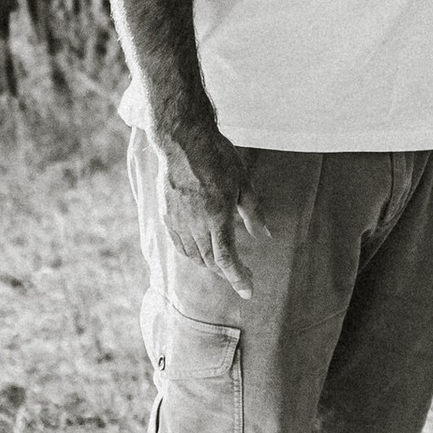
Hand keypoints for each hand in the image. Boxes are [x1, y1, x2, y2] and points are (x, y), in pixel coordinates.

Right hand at [160, 125, 255, 295]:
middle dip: (228, 273)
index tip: (249, 291)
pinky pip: (180, 245)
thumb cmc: (217, 157)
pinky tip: (202, 250)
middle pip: (210, 262)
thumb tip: (264, 235)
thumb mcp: (243, 182)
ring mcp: (178, 221)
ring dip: (211, 265)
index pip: (226, 259)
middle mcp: (195, 224)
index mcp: (217, 216)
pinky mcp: (167, 216)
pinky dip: (193, 254)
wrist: (182, 141)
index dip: (238, 278)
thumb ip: (253, 212)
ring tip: (226, 263)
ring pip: (194, 256)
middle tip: (245, 274)